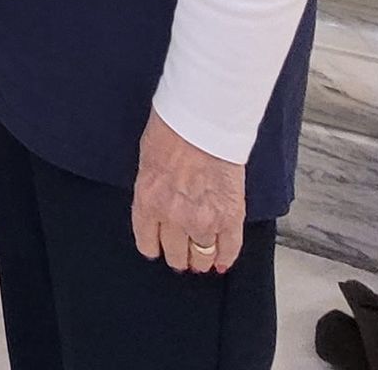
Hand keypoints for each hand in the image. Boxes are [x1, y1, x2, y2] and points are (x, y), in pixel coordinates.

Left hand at [131, 108, 245, 273]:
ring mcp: (203, 220)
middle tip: (183, 252)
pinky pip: (229, 249)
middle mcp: (173, 217)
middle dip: (179, 254)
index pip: (147, 243)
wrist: (203, 118)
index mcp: (148, 202)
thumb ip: (153, 190)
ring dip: (202, 258)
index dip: (155, 247)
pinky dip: (226, 257)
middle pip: (176, 254)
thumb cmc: (173, 128)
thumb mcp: (148, 161)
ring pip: (202, 257)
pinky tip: (222, 259)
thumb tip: (158, 203)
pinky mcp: (230, 217)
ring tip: (203, 256)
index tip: (159, 247)